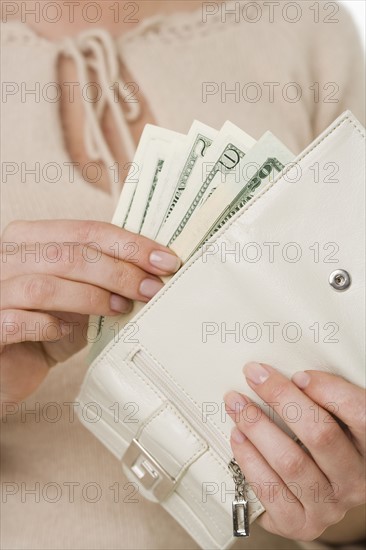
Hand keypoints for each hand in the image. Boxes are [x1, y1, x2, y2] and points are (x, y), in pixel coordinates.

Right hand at [0, 220, 180, 405]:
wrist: (5, 367)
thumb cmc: (43, 328)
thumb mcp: (76, 298)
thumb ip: (102, 281)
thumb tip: (155, 274)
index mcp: (30, 239)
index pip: (86, 230)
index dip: (129, 244)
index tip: (165, 261)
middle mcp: (6, 258)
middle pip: (70, 254)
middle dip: (119, 271)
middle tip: (152, 289)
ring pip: (45, 285)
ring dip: (92, 297)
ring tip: (122, 309)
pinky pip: (17, 321)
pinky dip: (48, 325)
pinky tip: (68, 330)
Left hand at [224, 363, 365, 541]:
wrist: (315, 494)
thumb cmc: (321, 443)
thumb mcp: (334, 420)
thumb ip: (323, 399)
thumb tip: (288, 377)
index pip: (360, 414)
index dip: (328, 390)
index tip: (297, 374)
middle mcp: (355, 481)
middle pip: (320, 434)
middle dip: (281, 398)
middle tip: (254, 375)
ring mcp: (329, 507)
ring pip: (290, 462)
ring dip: (257, 426)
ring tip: (236, 403)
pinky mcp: (300, 524)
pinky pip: (270, 490)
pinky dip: (249, 459)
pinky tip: (237, 437)